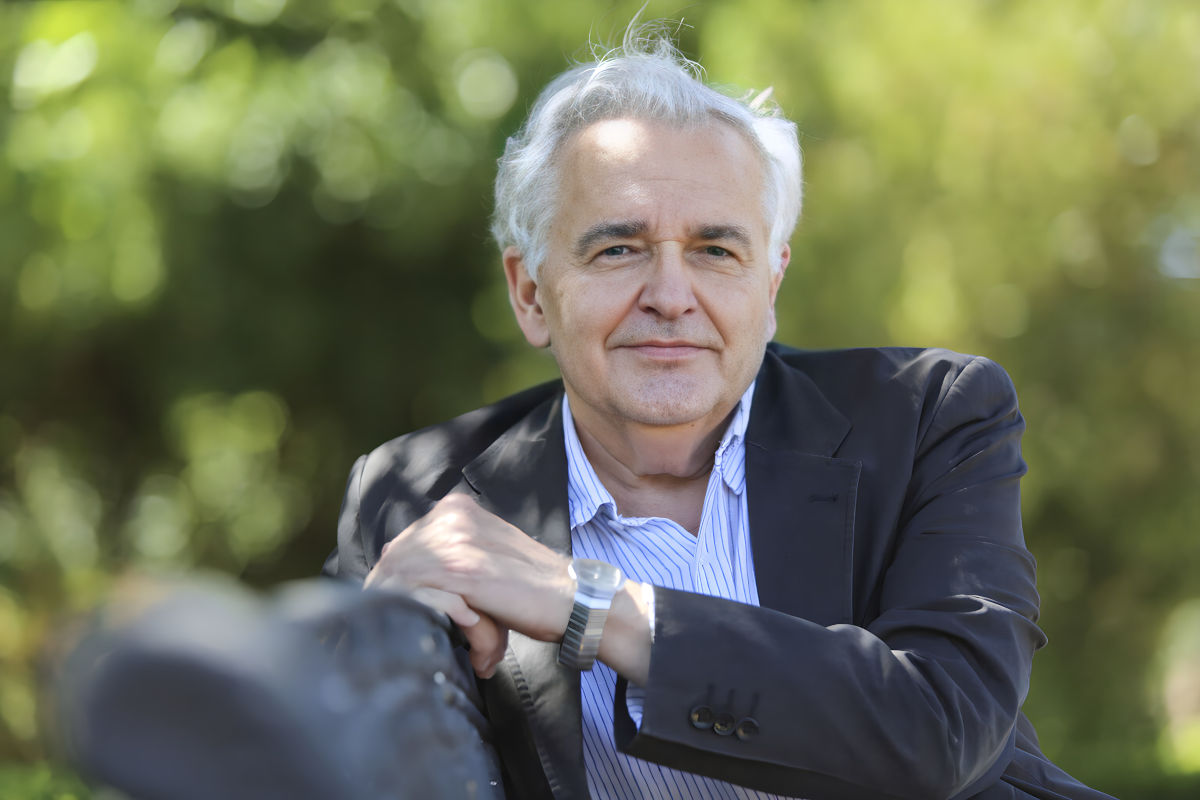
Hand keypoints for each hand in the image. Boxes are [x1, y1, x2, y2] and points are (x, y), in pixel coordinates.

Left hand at [364, 493, 574, 660]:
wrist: (570, 598)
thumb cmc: (527, 588)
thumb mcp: (484, 557)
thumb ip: (448, 557)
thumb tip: (394, 571)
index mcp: (456, 510)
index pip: (403, 543)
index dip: (392, 577)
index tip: (392, 604)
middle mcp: (453, 517)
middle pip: (395, 557)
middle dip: (390, 592)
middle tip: (396, 622)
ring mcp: (457, 541)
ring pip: (400, 574)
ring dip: (399, 606)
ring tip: (408, 631)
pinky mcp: (464, 570)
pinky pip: (416, 590)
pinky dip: (415, 612)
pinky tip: (424, 629)